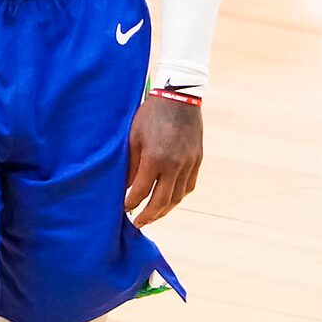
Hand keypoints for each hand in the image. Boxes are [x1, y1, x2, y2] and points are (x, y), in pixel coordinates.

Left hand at [124, 95, 201, 227]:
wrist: (179, 97)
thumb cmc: (150, 115)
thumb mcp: (132, 137)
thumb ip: (129, 165)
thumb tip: (125, 188)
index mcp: (155, 159)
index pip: (140, 192)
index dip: (130, 204)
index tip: (123, 209)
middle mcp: (174, 165)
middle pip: (161, 201)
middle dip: (148, 215)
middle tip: (138, 224)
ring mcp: (189, 163)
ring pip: (177, 197)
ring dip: (164, 210)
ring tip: (153, 216)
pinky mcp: (197, 160)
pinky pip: (189, 186)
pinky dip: (178, 197)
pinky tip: (169, 200)